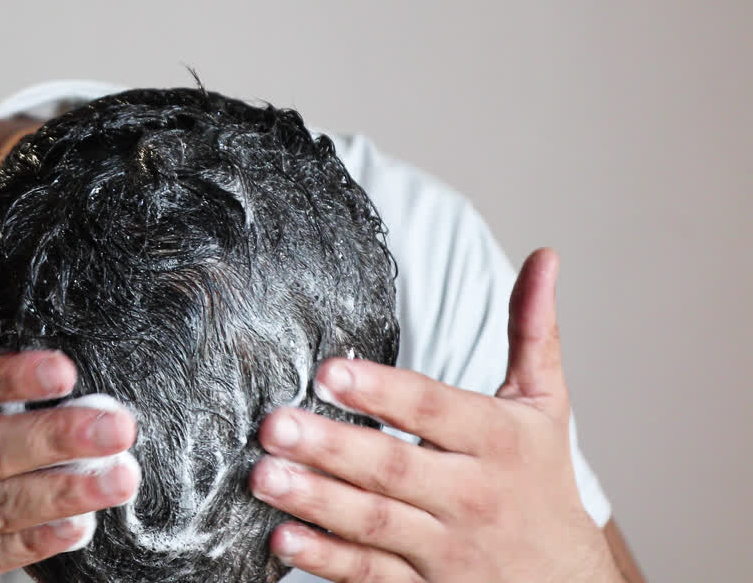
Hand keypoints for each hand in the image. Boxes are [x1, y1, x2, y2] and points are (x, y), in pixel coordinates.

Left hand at [250, 249, 621, 581]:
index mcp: (496, 440)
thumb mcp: (545, 407)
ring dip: (316, 500)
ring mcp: (446, 547)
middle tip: (275, 424)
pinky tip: (282, 537)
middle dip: (332, 446)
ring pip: (375, 523)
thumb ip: (533, 333)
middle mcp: (471, 495)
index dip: (382, 391)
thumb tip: (543, 258)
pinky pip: (370, 574)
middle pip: (394, 468)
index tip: (329, 372)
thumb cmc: (542, 482)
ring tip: (264, 476)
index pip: (433, 410)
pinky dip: (327, 559)